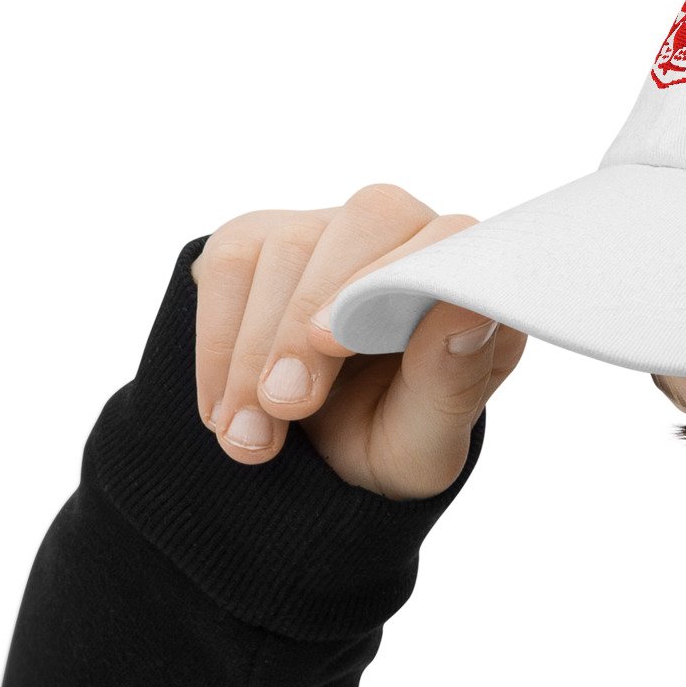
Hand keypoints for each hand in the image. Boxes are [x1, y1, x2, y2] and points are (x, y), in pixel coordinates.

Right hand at [192, 183, 525, 500]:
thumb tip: (469, 311)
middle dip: (309, 320)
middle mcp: (408, 238)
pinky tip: (223, 409)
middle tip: (285, 405)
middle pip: (364, 223)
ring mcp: (331, 230)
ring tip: (250, 435)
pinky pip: (228, 266)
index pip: (450, 236)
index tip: (332, 344)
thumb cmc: (391, 443)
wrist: (319, 463)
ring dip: (255, 351)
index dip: (389, 278)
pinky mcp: (259, 239)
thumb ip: (453, 381)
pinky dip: (216, 344)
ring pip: (287, 247)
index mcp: (467, 283)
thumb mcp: (427, 442)